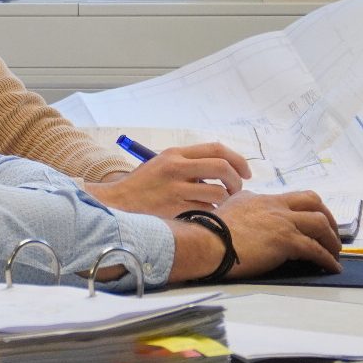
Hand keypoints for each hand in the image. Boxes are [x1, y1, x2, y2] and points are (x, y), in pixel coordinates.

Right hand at [83, 143, 251, 216]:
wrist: (117, 203)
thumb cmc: (142, 186)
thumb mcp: (162, 165)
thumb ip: (189, 164)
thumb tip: (224, 169)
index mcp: (175, 154)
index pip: (217, 149)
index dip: (238, 160)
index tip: (245, 172)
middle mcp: (176, 168)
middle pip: (222, 168)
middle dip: (237, 180)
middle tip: (237, 189)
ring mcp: (176, 190)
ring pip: (218, 193)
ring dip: (224, 200)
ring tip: (218, 203)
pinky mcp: (175, 209)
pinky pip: (206, 210)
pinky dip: (211, 212)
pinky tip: (203, 213)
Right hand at [169, 190, 341, 282]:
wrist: (207, 242)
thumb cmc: (209, 232)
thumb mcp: (226, 208)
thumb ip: (240, 206)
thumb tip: (241, 209)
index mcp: (260, 198)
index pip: (290, 198)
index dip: (304, 209)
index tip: (307, 220)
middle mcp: (274, 206)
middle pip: (313, 201)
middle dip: (327, 216)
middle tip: (330, 231)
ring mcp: (283, 222)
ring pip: (320, 223)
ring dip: (331, 238)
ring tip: (334, 251)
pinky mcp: (286, 241)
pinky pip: (315, 249)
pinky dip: (327, 258)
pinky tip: (331, 267)